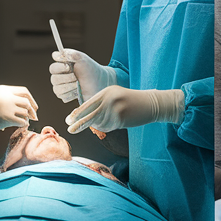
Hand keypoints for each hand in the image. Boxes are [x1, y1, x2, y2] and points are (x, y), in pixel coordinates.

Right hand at [0, 85, 37, 147]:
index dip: (32, 99)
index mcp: (4, 90)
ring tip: (25, 122)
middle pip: (27, 102)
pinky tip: (21, 126)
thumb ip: (7, 97)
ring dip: (27, 118)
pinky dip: (24, 124)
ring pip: (25, 112)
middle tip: (34, 117)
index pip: (24, 91)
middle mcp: (7, 96)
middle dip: (33, 110)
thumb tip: (24, 105)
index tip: (34, 107)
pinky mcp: (6, 117)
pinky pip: (22, 121)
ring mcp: (7, 107)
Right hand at [49, 50, 115, 102]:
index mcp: (64, 67)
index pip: (53, 68)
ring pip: (57, 89)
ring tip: (79, 84)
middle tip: (77, 77)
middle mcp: (62, 77)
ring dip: (70, 86)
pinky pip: (62, 96)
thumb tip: (55, 54)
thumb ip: (69, 54)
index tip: (69, 67)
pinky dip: (71, 94)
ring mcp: (63, 87)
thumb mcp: (83, 59)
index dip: (60, 68)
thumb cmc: (92, 71)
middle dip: (67, 78)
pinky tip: (78, 91)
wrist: (102, 84)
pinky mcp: (67, 96)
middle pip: (54, 79)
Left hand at [66, 86, 182, 133]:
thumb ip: (101, 103)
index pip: (88, 104)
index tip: (69, 120)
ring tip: (110, 122)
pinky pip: (108, 127)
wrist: (152, 103)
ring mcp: (116, 108)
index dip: (77, 113)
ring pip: (99, 123)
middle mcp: (110, 99)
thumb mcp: (115, 96)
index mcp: (107, 91)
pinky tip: (115, 123)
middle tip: (69, 129)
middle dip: (79, 123)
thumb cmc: (132, 101)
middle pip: (89, 114)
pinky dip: (108, 128)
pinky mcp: (122, 118)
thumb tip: (83, 116)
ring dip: (99, 126)